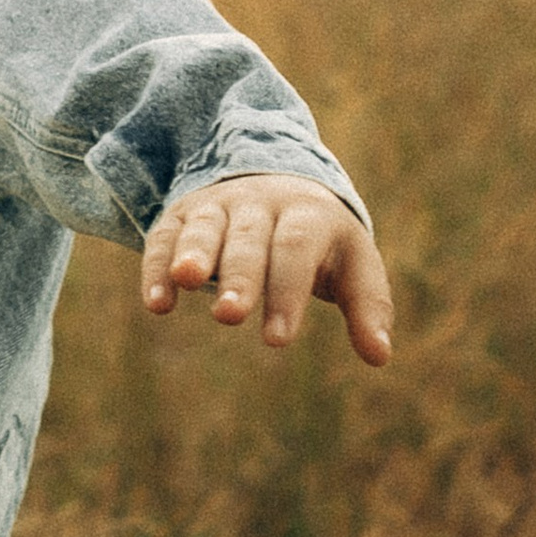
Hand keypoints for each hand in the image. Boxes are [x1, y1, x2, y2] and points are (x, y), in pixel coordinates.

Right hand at [142, 174, 393, 365]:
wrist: (278, 180)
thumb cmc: (321, 241)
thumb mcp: (353, 262)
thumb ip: (368, 304)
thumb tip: (379, 356)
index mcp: (308, 213)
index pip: (296, 248)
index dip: (287, 291)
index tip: (278, 340)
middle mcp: (261, 203)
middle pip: (250, 239)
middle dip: (240, 276)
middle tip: (231, 316)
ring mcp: (218, 205)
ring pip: (205, 228)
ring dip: (193, 255)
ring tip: (186, 282)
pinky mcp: (183, 214)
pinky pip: (165, 236)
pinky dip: (157, 267)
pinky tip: (156, 304)